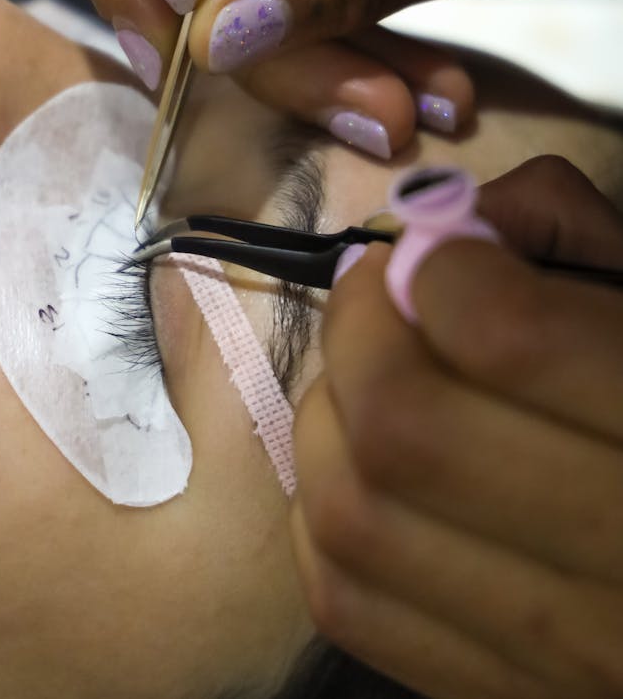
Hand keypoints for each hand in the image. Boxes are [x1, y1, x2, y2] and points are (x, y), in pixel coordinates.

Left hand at [290, 156, 622, 697]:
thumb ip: (554, 227)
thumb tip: (425, 226)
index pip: (502, 334)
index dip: (439, 266)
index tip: (436, 253)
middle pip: (402, 427)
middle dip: (361, 329)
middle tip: (379, 295)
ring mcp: (556, 661)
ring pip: (351, 513)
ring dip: (330, 414)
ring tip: (369, 377)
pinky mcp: (494, 692)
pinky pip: (341, 596)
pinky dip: (322, 510)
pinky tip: (367, 465)